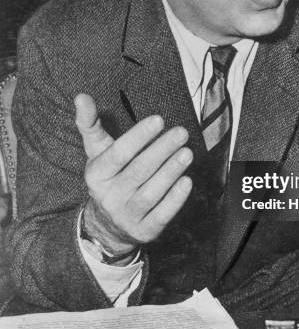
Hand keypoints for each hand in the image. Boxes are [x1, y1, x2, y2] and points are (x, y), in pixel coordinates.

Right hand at [75, 94, 192, 256]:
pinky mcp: (144, 231)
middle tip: (182, 132)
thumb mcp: (98, 152)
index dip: (139, 137)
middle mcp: (108, 196)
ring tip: (187, 153)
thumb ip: (90, 124)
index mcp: (96, 174)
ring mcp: (126, 216)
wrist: (108, 223)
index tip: (159, 119)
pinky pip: (160, 215)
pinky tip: (187, 181)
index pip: (118, 154)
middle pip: (138, 171)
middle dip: (162, 150)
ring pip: (150, 193)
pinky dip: (175, 199)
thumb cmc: (110, 175)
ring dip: (171, 172)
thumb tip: (81, 96)